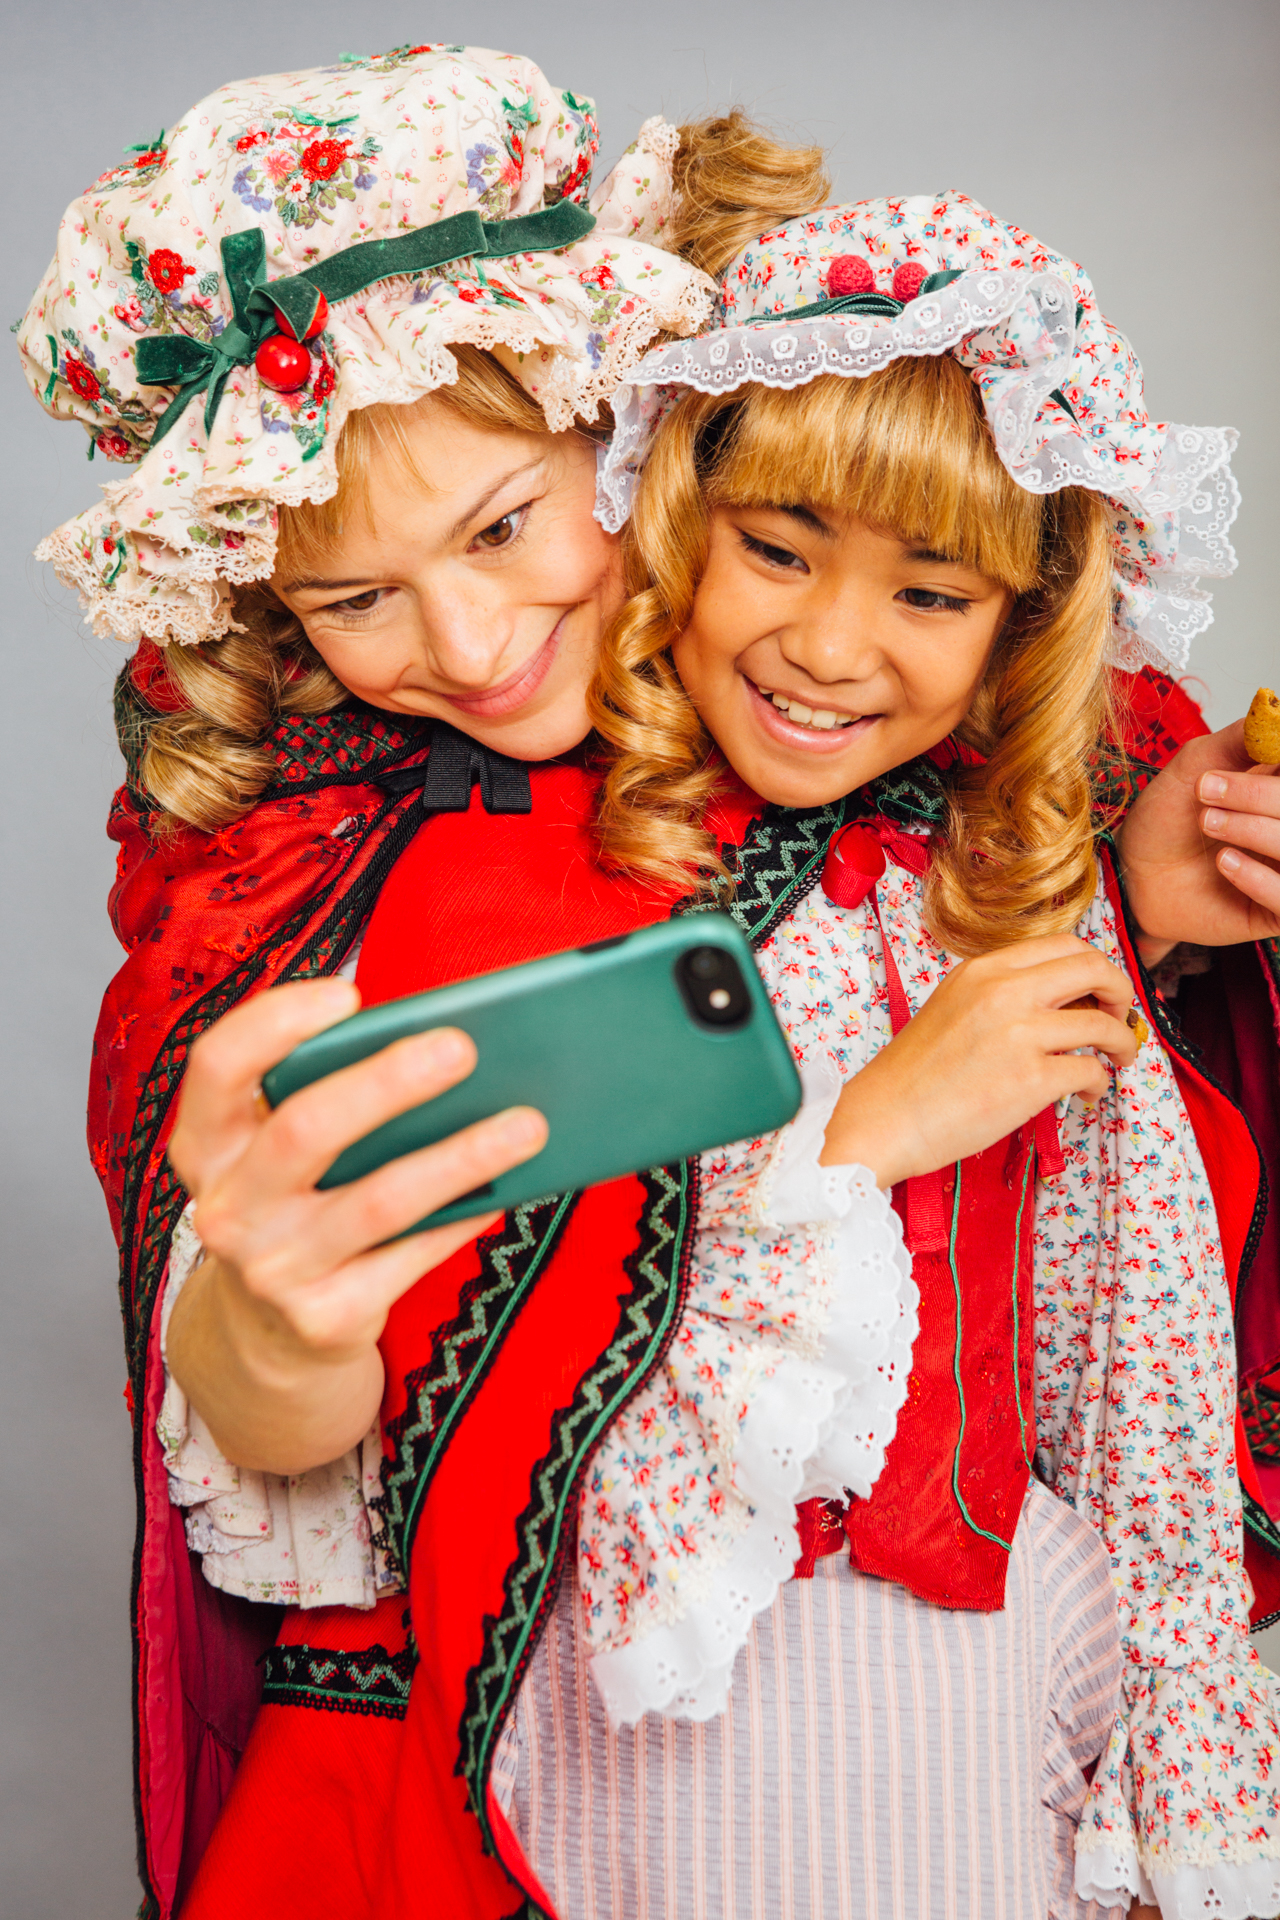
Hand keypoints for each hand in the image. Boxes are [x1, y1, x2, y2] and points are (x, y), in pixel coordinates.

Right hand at [165, 978, 546, 1474]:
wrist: (268, 1336)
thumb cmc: (297, 1201)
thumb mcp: (277, 1150)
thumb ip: (324, 1094)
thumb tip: (436, 1038)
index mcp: (208, 1143)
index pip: (218, 1064)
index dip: (276, 1021)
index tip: (349, 993)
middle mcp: (228, 1207)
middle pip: (304, 1129)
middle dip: (387, 1083)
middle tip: (462, 1048)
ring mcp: (272, 1270)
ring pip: (378, 1201)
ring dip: (460, 1156)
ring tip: (527, 1124)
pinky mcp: (324, 1319)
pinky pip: (413, 1258)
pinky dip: (465, 1217)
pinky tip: (509, 1187)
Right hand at [819, 934, 1138, 1186]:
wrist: (884, 1118)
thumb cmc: (915, 1074)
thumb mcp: (953, 1005)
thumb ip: (1002, 992)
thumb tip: (1064, 999)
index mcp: (984, 969)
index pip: (1065, 944)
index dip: (1095, 967)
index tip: (1099, 992)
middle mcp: (1004, 991)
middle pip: (1095, 968)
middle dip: (1120, 994)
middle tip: (1119, 1019)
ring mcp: (1020, 1033)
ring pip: (1104, 1023)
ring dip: (1121, 1043)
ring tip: (1115, 1061)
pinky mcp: (1031, 1079)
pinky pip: (1091, 1070)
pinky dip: (1099, 1083)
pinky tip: (1085, 1094)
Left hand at [1115, 719, 1279, 964]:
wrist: (1132, 873)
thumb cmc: (1166, 818)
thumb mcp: (1197, 764)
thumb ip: (1241, 740)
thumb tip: (1272, 712)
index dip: (1277, 772)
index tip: (1259, 758)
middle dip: (1258, 796)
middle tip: (1208, 793)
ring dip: (1256, 832)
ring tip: (1208, 823)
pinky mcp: (1276, 912)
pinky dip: (1260, 878)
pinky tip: (1224, 863)